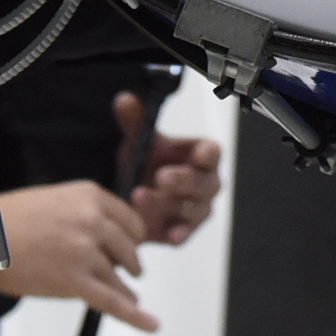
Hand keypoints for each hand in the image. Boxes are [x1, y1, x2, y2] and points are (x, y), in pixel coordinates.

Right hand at [0, 180, 155, 329]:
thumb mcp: (56, 199)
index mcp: (90, 196)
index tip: (129, 247)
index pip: (131, 221)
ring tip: (128, 295)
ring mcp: (85, 251)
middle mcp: (93, 220)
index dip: (131, 238)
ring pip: (120, 277)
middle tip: (121, 270)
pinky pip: (112, 302)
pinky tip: (151, 324)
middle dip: (127, 262)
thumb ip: (86, 212)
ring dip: (124, 288)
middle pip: (130, 249)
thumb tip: (111, 236)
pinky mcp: (75, 281)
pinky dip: (135, 316)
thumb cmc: (10, 220)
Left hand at [115, 90, 220, 245]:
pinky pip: (185, 234)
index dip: (206, 154)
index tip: (196, 155)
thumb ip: (134, 121)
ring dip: (169, 204)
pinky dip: (178, 234)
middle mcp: (204, 183)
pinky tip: (166, 233)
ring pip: (194, 209)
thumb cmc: (146, 163)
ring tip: (139, 197)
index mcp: (199, 155)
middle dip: (183, 180)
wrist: (131, 195)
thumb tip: (123, 100)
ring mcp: (196, 209)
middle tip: (161, 178)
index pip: (211, 152)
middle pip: (204, 182)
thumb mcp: (138, 141)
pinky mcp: (183, 230)